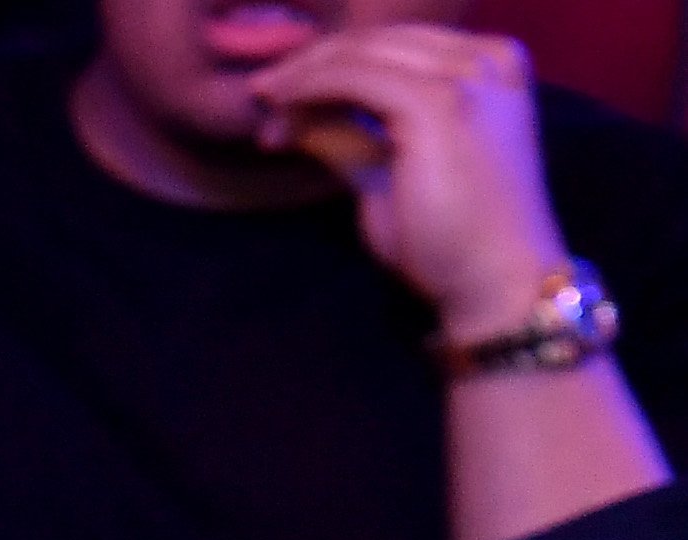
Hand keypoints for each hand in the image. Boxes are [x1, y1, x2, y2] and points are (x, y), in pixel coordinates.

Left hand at [249, 20, 573, 330]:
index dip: (334, 62)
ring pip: (362, 54)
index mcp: (491, 64)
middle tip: (262, 92)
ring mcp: (468, 76)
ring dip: (304, 77)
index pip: (398, 46)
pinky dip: (310, 90)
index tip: (282, 91)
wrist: (496, 279)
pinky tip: (280, 115)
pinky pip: (354, 77)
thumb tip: (294, 114)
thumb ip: (350, 134)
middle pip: (379, 41)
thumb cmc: (449, 236)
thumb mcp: (389, 170)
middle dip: (312, 63)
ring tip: (265, 107)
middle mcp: (487, 58)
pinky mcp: (439, 102)